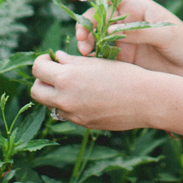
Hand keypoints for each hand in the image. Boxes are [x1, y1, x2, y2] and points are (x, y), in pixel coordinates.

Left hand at [31, 50, 156, 129]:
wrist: (146, 100)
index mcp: (67, 77)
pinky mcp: (83, 124)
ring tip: (73, 84)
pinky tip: (87, 96)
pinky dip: (70, 104)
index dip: (43, 61)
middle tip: (56, 72)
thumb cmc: (124, 74)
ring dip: (56, 93)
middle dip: (43, 80)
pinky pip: (67, 114)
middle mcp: (65, 98)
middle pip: (36, 91)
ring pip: (51, 104)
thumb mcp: (95, 62)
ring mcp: (73, 114)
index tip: (51, 59)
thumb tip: (55, 58)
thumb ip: (71, 61)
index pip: (38, 69)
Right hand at [61, 0, 182, 77]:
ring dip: (86, 42)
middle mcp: (126, 21)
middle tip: (82, 39)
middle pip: (96, 16)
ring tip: (85, 53)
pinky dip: (92, 58)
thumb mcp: (166, 34)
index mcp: (137, 7)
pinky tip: (90, 64)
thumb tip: (114, 32)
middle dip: (84, 25)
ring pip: (95, 36)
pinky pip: (102, 55)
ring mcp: (123, 40)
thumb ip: (140, 32)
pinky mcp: (123, 59)